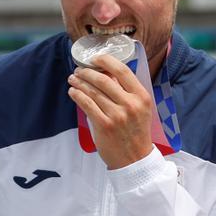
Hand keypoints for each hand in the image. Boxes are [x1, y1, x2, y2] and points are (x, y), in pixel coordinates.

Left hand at [68, 55, 156, 169]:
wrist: (135, 158)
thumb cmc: (136, 132)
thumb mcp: (140, 109)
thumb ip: (127, 93)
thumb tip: (107, 74)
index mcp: (142, 97)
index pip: (123, 71)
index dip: (106, 61)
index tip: (95, 58)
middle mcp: (131, 104)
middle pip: (104, 79)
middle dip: (87, 72)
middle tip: (79, 70)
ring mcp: (117, 115)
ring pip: (93, 91)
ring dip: (79, 82)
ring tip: (73, 79)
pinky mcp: (104, 125)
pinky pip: (86, 104)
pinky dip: (77, 95)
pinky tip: (73, 92)